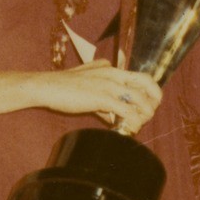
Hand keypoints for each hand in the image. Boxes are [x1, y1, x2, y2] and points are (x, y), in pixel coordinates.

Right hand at [37, 62, 161, 132]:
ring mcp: (109, 85)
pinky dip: (132, 122)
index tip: (146, 106)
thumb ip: (102, 95)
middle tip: (147, 115)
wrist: (45, 86)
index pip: (141, 77)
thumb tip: (112, 115)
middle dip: (153, 101)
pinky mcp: (102, 98)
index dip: (149, 93)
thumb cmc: (63, 86)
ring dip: (144, 115)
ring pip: (140, 100)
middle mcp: (114, 74)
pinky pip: (127, 111)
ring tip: (137, 125)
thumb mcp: (86, 84)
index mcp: (111, 69)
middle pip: (148, 84)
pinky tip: (129, 129)